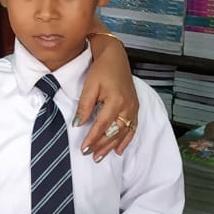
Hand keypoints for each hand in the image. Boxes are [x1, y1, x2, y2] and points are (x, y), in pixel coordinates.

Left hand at [76, 40, 138, 160]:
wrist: (115, 57)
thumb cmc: (102, 69)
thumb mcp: (89, 85)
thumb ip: (84, 106)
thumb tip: (78, 124)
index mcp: (116, 101)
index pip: (102, 125)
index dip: (93, 138)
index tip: (84, 148)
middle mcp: (127, 106)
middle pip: (114, 132)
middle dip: (102, 145)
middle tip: (90, 155)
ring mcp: (133, 108)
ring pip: (123, 133)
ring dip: (112, 146)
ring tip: (101, 156)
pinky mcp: (135, 107)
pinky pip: (132, 128)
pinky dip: (126, 140)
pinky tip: (118, 149)